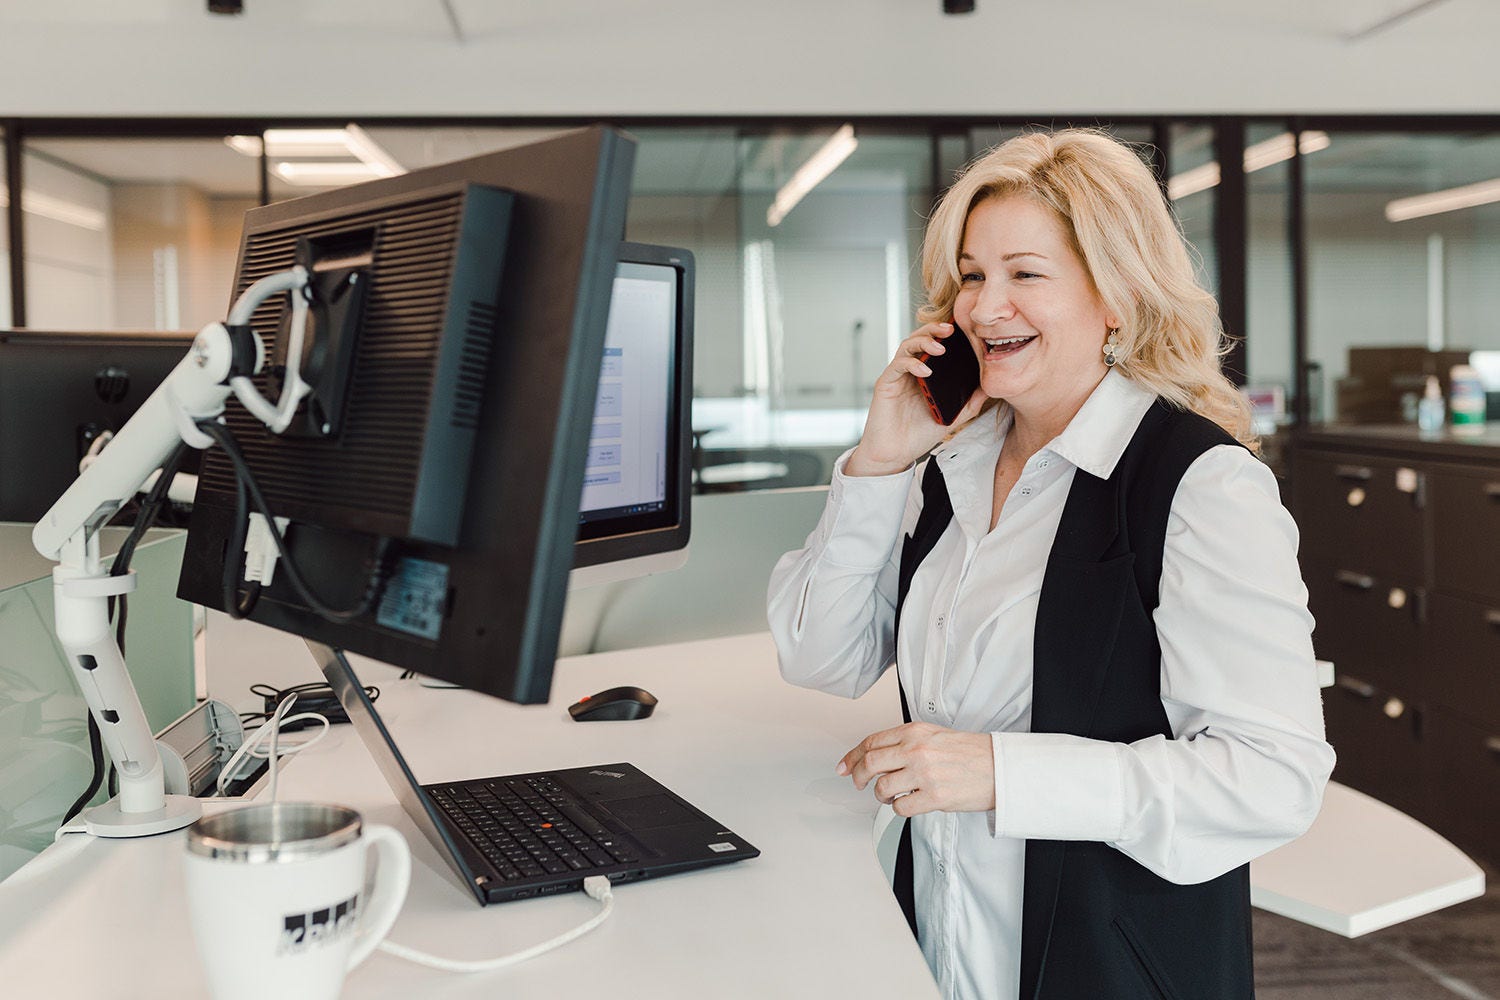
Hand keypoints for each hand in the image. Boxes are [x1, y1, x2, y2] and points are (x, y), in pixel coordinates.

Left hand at [837, 721, 995, 816]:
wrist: (999, 767)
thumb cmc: (970, 753)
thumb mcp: (933, 735)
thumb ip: (905, 742)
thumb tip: (877, 756)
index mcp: (914, 732)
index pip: (871, 742)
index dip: (851, 756)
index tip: (843, 766)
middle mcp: (915, 750)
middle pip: (869, 763)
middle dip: (857, 776)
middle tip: (857, 783)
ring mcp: (924, 773)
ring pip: (881, 787)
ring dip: (881, 795)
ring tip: (891, 795)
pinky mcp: (934, 797)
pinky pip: (900, 807)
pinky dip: (898, 808)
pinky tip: (908, 803)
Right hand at [845, 323, 987, 477]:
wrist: (895, 455)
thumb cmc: (918, 435)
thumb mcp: (952, 418)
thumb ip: (969, 403)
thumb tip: (989, 387)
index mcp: (925, 375)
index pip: (935, 345)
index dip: (947, 334)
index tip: (964, 330)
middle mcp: (910, 371)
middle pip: (920, 338)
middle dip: (934, 329)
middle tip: (951, 329)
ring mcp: (897, 376)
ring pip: (907, 345)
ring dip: (923, 341)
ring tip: (940, 348)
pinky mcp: (885, 384)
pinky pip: (897, 365)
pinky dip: (912, 364)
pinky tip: (925, 371)